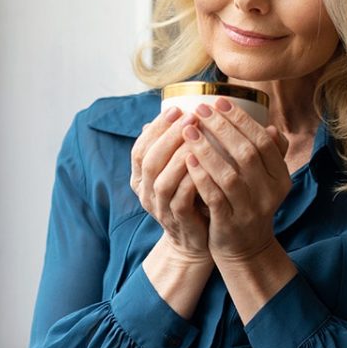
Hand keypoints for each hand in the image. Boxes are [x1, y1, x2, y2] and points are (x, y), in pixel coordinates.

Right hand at [131, 106, 209, 262]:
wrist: (196, 238)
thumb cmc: (190, 196)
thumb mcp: (178, 169)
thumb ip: (175, 145)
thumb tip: (179, 109)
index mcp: (140, 177)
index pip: (140, 148)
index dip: (156, 128)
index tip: (177, 109)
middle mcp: (144, 192)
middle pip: (149, 161)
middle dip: (169, 136)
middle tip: (191, 117)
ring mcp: (159, 209)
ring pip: (162, 180)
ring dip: (180, 156)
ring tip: (200, 137)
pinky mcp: (178, 221)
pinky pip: (181, 199)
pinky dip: (192, 180)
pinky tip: (206, 164)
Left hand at [180, 97, 290, 265]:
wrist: (245, 249)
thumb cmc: (249, 204)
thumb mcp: (265, 181)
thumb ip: (268, 155)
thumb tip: (270, 126)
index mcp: (280, 177)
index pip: (264, 141)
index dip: (242, 120)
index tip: (219, 102)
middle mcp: (269, 193)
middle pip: (246, 153)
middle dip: (222, 128)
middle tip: (200, 111)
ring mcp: (250, 210)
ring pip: (229, 174)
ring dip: (207, 149)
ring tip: (189, 130)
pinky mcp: (230, 223)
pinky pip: (214, 196)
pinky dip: (201, 176)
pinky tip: (187, 159)